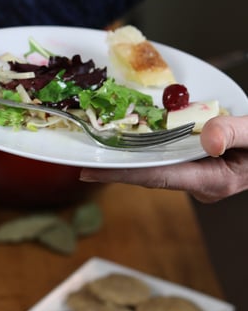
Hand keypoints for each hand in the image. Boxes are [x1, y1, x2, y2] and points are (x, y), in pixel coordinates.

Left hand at [79, 116, 247, 202]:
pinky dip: (150, 140)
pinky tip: (130, 130)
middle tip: (78, 156)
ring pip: (158, 161)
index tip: (88, 173)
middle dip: (116, 164)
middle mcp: (202, 180)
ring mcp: (201, 172)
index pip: (158, 177)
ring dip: (130, 152)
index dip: (121, 174)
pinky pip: (169, 151)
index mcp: (213, 180)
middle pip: (150, 171)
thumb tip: (206, 138)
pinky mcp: (201, 160)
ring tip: (95, 142)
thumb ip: (236, 132)